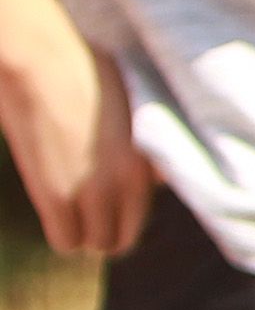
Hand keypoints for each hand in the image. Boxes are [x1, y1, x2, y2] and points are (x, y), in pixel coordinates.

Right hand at [5, 33, 153, 257]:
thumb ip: (151, 149)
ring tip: (73, 210)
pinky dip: (62, 232)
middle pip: (121, 239)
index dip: (126, 217)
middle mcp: (126, 183)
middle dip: (106, 230)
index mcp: (149, 162)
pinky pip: (65, 240)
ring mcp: (90, 192)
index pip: (144, 217)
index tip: (112, 208)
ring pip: (93, 244)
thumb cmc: (86, 77)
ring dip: (83, 232)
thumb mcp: (135, 110)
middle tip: (90, 213)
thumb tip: (160, 180)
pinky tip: (56, 211)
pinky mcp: (53, 195)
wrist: (40, 66)